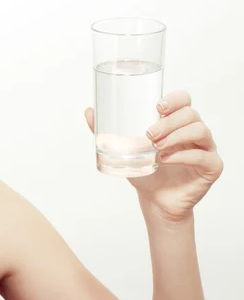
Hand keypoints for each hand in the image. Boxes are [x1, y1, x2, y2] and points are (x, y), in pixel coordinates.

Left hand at [85, 91, 223, 222]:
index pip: (183, 100)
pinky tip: (168, 160)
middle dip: (169, 122)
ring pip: (200, 130)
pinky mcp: (211, 167)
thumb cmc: (143, 171)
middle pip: (190, 114)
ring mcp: (205, 148)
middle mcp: (193, 131)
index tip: (157, 106)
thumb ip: (106, 131)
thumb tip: (89, 111)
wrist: (154, 201)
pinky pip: (205, 156)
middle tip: (149, 134)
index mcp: (176, 122)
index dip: (174, 99)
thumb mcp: (123, 149)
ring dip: (176, 136)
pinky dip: (185, 156)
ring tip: (157, 148)